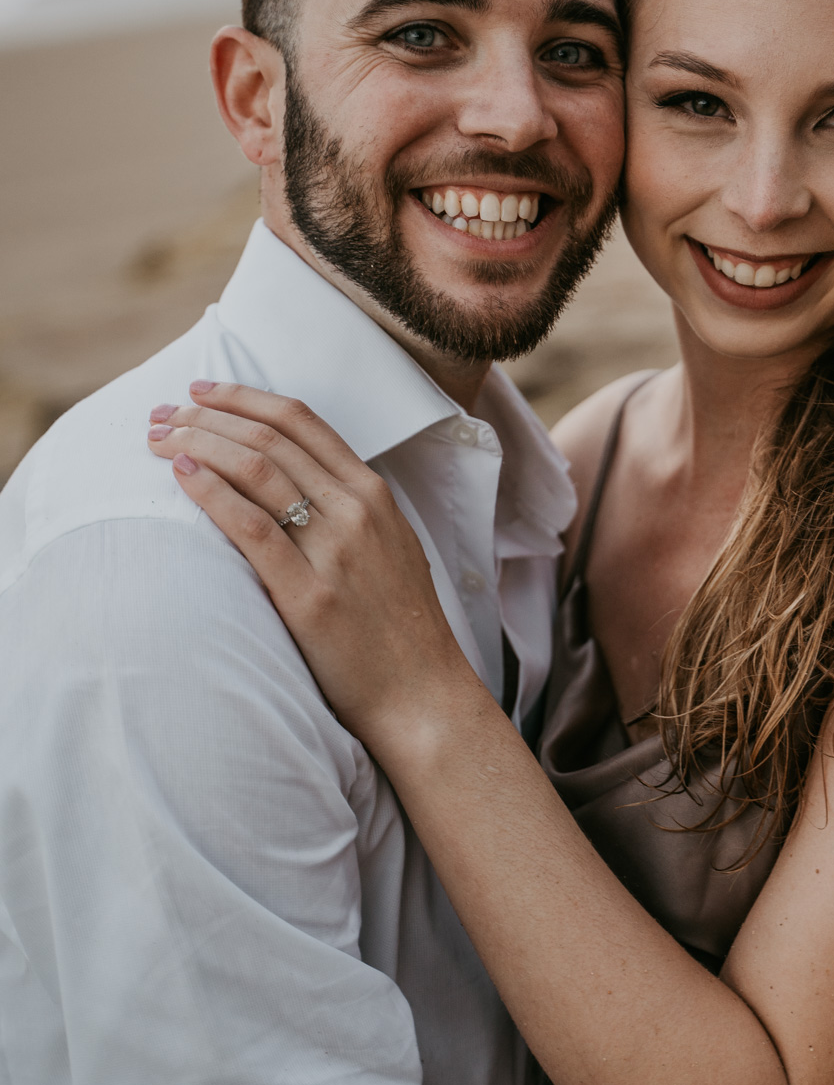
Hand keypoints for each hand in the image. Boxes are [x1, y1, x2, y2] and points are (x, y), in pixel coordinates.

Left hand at [146, 381, 483, 748]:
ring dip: (199, 443)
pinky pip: (251, 527)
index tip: (202, 391)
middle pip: (270, 438)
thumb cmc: (399, 627)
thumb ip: (351, 509)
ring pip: (257, 469)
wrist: (422, 693)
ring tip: (160, 440)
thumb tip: (295, 481)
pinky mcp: (309, 594)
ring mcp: (335, 550)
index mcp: (374, 494)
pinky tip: (181, 476)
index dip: (245, 397)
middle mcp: (356, 510)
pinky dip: (210, 492)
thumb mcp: (390, 546)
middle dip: (208, 415)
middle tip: (163, 413)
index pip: (302, 421)